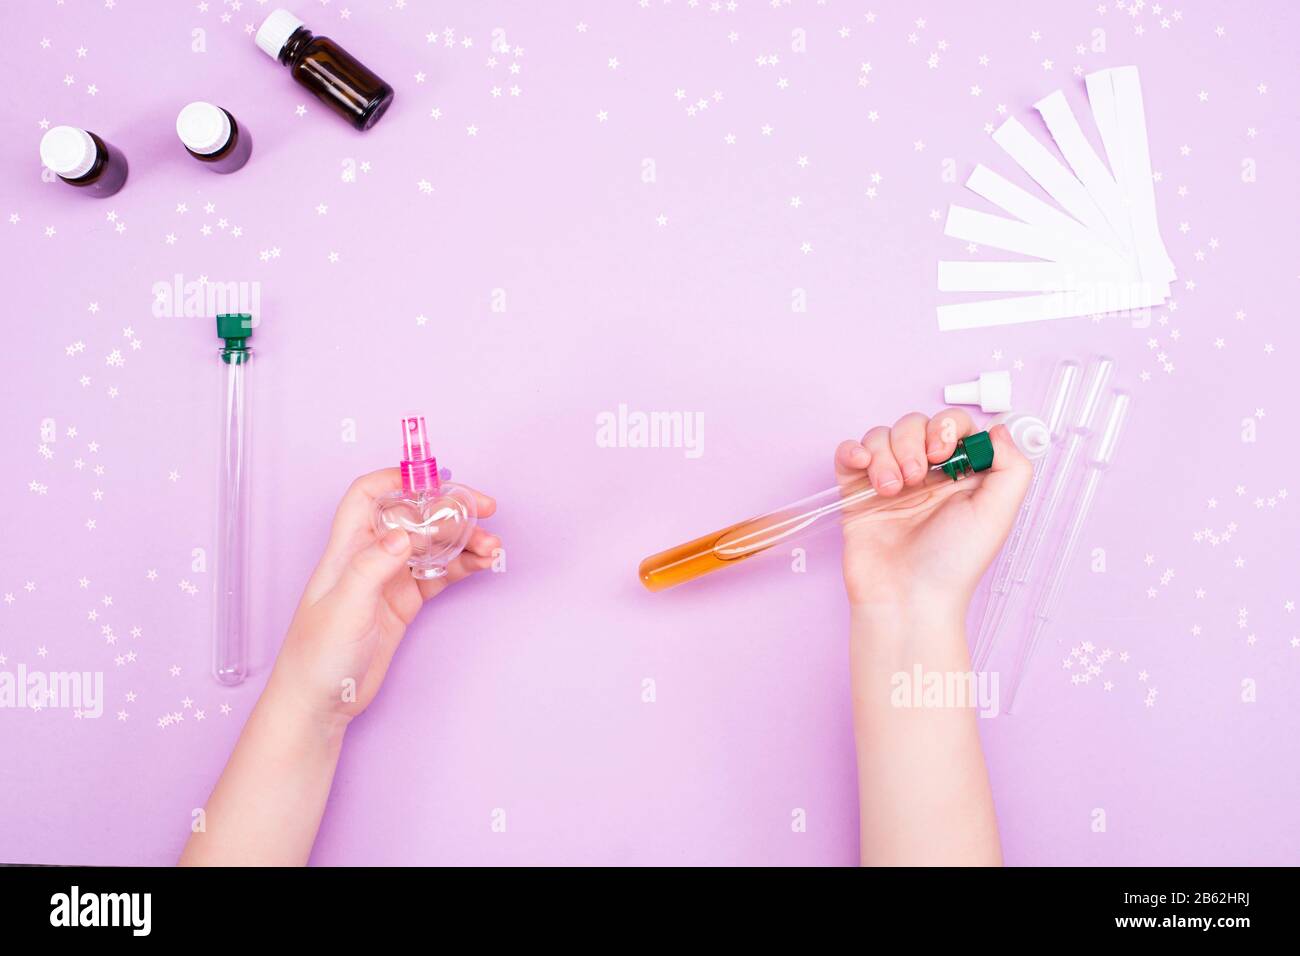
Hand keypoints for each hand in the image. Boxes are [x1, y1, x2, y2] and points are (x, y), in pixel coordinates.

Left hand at [268, 468, 500, 727]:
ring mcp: (389, 579)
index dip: (400, 479)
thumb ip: (372, 567)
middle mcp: (369, 556)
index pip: (369, 495)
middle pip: (414, 516)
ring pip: (433, 545)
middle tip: (485, 509)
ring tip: (493, 547)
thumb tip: (403, 533)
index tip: (438, 479)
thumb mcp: (345, 609)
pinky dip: (462, 566)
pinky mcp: (404, 602)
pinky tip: (482, 564)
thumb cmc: (317, 656)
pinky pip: (439, 574)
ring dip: (464, 541)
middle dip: (450, 509)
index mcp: (347, 549)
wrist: (319, 703)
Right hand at [833, 410, 1029, 613]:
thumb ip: (1012, 467)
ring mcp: (889, 482)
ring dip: (885, 455)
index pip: (953, 426)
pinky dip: (852, 451)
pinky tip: (863, 468)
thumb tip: (998, 429)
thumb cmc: (953, 564)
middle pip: (913, 424)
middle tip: (915, 475)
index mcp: (960, 475)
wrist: (906, 598)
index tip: (943, 452)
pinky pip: (848, 453)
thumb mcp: (998, 514)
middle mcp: (925, 475)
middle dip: (912, 442)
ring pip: (881, 436)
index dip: (946, 428)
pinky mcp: (857, 493)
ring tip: (891, 489)